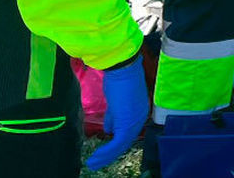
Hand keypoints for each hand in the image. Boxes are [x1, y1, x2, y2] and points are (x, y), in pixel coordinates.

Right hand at [86, 54, 148, 170]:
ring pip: (121, 145)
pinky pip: (117, 144)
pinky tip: (95, 157)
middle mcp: (140, 117)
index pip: (129, 132)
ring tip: (92, 164)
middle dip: (110, 154)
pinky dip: (106, 152)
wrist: (122, 69)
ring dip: (106, 156)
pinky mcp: (128, 123)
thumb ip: (114, 115)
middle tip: (96, 162)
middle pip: (126, 141)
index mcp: (139, 111)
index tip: (104, 151)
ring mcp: (136, 121)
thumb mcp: (115, 101)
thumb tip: (109, 128)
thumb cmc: (118, 79)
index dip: (116, 143)